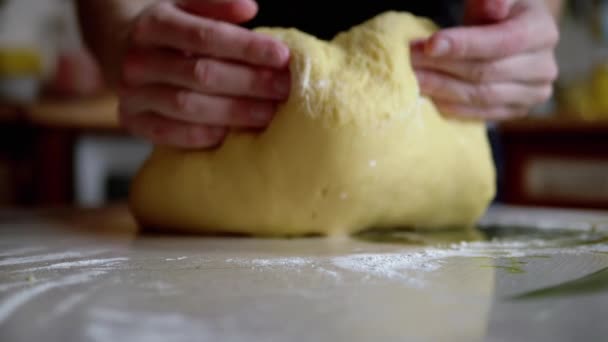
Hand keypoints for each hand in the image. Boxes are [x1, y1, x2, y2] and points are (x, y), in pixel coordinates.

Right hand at [118, 0, 290, 147]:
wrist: (121, 51)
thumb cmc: (170, 32)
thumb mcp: (187, 8)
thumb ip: (216, 5)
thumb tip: (249, 8)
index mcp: (155, 24)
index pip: (206, 36)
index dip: (247, 47)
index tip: (282, 56)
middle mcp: (139, 59)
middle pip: (201, 74)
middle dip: (249, 82)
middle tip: (284, 89)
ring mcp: (132, 93)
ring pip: (187, 105)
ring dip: (234, 112)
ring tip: (269, 113)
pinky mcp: (132, 121)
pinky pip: (170, 134)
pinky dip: (204, 135)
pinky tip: (233, 134)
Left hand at [411, 0, 558, 119]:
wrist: (510, 36)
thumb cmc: (496, 12)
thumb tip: (493, 7)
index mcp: (542, 31)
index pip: (501, 42)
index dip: (464, 44)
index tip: (429, 44)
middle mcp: (544, 66)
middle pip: (485, 72)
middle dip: (442, 66)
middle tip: (408, 60)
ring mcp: (532, 94)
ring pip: (479, 96)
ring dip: (440, 88)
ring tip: (411, 78)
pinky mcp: (515, 112)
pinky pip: (478, 113)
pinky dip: (449, 105)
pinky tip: (427, 96)